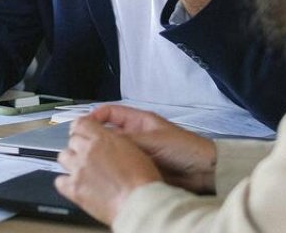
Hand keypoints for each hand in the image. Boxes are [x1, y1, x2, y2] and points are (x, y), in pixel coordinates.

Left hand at [55, 114, 162, 224]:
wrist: (138, 202)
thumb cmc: (143, 181)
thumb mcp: (134, 150)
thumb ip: (116, 144)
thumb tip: (110, 145)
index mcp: (103, 139)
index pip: (81, 123)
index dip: (81, 128)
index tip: (82, 132)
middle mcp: (88, 151)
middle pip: (72, 140)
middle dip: (79, 146)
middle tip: (87, 155)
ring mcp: (79, 169)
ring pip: (63, 157)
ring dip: (71, 161)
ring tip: (81, 170)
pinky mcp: (74, 189)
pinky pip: (60, 181)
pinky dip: (65, 183)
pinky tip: (75, 185)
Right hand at [88, 105, 217, 192]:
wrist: (202, 171)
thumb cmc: (184, 148)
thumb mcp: (151, 140)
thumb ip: (126, 140)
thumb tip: (101, 140)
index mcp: (139, 121)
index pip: (110, 113)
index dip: (95, 116)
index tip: (82, 126)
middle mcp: (136, 135)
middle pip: (108, 133)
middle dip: (96, 138)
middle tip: (82, 146)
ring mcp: (138, 152)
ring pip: (114, 151)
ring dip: (105, 155)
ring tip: (92, 161)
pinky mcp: (140, 168)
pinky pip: (122, 166)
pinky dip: (114, 169)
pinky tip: (107, 173)